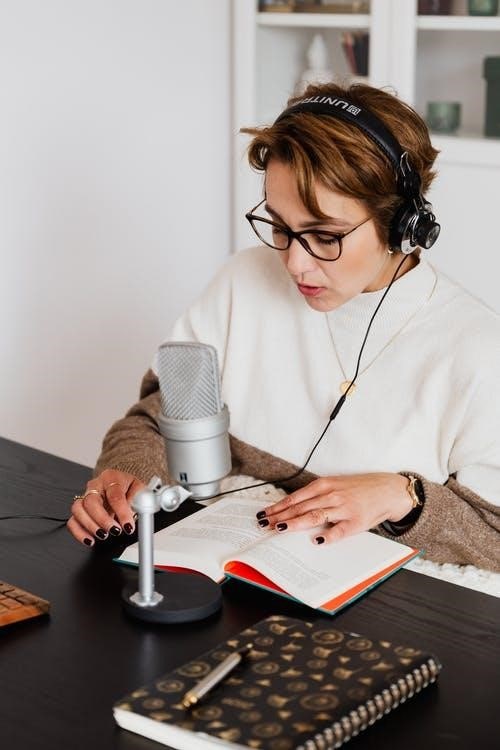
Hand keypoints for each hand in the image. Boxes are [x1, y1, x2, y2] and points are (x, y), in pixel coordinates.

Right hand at [67, 469, 145, 546]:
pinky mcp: (79, 510)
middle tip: (115, 531)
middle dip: (102, 519)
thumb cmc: (128, 487)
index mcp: (111, 478)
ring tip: (103, 535)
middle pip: (91, 501)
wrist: (121, 485)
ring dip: (90, 525)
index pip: (115, 495)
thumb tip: (138, 512)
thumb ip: (139, 500)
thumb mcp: (139, 489)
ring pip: (78, 509)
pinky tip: (90, 540)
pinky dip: (79, 533)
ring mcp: (85, 497)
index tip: (128, 526)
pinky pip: (72, 521)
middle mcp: (95, 486)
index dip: (121, 512)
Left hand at [257, 473, 412, 543]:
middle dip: (280, 516)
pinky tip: (316, 541)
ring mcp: (343, 508)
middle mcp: (332, 495)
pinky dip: (327, 536)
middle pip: (301, 507)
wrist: (388, 490)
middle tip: (264, 524)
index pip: (296, 498)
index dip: (279, 506)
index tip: (265, 513)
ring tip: (280, 529)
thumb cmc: (360, 488)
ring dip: (295, 523)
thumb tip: (294, 507)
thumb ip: (317, 495)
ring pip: (315, 516)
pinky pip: (339, 531)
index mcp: (325, 485)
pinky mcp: (356, 522)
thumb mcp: (336, 485)